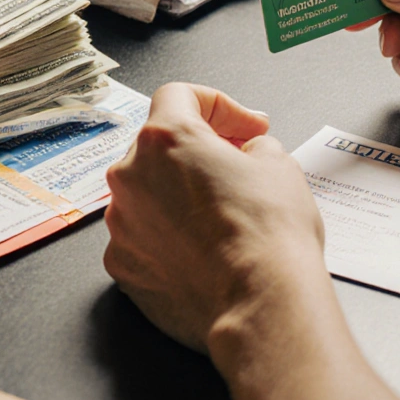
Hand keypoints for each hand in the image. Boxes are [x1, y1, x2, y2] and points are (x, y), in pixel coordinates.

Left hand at [103, 83, 328, 351]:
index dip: (219, 106)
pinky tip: (204, 251)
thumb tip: (243, 155)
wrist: (259, 303)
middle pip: (159, 146)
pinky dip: (169, 238)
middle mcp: (130, 176)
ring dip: (180, 195)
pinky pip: (143, 238)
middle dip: (198, 151)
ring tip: (223, 216)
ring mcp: (120, 225)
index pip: (179, 95)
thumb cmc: (269, 234)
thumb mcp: (279, 164)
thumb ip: (251, 146)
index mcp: (164, 139)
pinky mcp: (122, 268)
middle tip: (238, 167)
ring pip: (148, 194)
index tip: (245, 127)